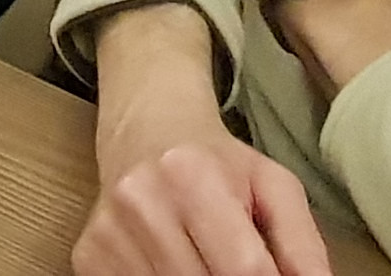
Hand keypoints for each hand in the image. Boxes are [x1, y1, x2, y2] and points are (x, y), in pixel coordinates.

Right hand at [77, 135, 337, 275]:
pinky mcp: (87, 255)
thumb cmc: (217, 162)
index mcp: (193, 177)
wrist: (146, 129)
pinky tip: (177, 265)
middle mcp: (141, 202)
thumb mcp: (273, 185)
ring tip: (207, 260)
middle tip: (242, 269)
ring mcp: (108, 232)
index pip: (244, 268)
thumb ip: (302, 243)